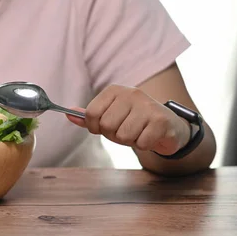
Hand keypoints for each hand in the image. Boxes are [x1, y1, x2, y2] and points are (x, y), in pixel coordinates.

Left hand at [66, 84, 190, 155]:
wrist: (168, 125)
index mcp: (114, 90)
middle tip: (126, 130)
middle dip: (114, 135)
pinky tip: (150, 136)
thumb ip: (89, 117)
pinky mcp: (161, 120)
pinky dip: (144, 145)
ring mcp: (147, 105)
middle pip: (106, 126)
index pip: (91, 114)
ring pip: (123, 136)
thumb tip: (67, 115)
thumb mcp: (110, 115)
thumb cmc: (133, 121)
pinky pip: (141, 143)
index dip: (95, 127)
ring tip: (139, 132)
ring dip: (130, 141)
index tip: (105, 127)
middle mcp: (131, 93)